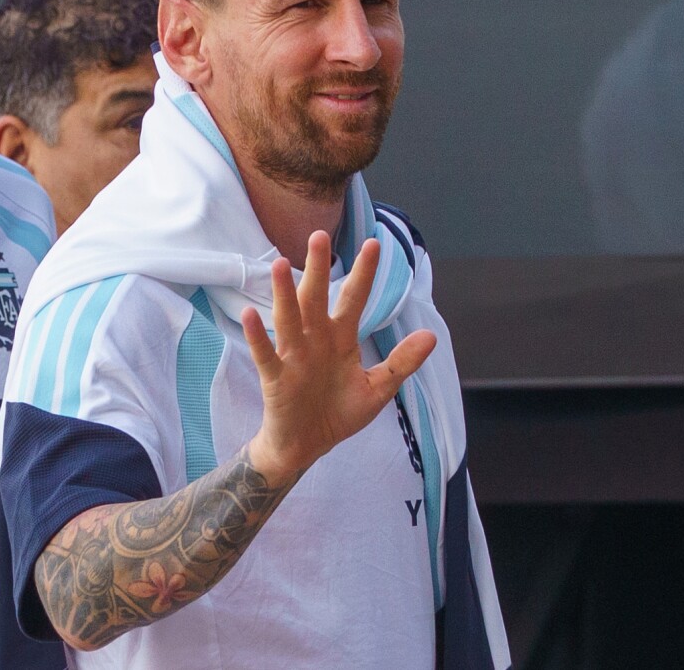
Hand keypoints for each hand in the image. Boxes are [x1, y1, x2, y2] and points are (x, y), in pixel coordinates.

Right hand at [241, 230, 435, 483]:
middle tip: (318, 236)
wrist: (307, 446)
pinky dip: (258, 335)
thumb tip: (431, 335)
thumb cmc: (338, 413)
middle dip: (317, 269)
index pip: (353, 299)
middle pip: (315, 298)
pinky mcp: (275, 377)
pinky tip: (251, 314)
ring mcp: (293, 356)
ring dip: (283, 293)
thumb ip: (401, 362)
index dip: (363, 274)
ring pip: (288, 318)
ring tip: (278, 264)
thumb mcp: (377, 389)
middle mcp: (315, 340)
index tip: (373, 245)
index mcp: (341, 339)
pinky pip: (265, 353)